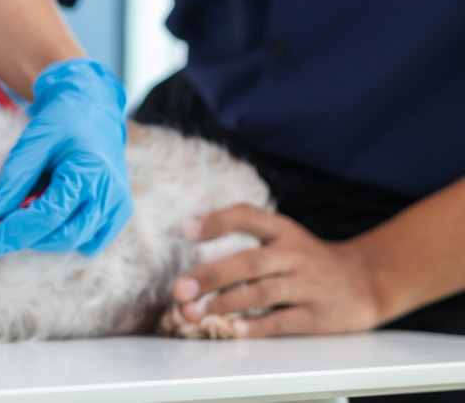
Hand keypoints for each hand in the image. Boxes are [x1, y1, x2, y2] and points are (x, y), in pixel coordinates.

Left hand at [0, 59, 132, 255]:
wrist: (94, 108)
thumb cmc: (64, 120)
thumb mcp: (34, 140)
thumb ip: (15, 178)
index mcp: (92, 172)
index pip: (48, 216)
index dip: (14, 231)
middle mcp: (111, 195)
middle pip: (63, 236)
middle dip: (27, 237)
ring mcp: (119, 206)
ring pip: (75, 242)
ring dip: (45, 235)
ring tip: (31, 204)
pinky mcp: (119, 213)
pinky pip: (89, 241)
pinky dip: (66, 234)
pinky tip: (54, 211)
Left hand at [173, 204, 382, 336]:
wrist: (366, 282)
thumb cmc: (308, 259)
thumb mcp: (284, 236)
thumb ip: (246, 234)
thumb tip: (189, 235)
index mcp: (283, 230)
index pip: (248, 216)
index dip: (217, 220)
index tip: (185, 229)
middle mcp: (295, 254)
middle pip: (249, 261)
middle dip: (211, 276)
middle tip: (179, 289)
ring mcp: (308, 285)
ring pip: (263, 292)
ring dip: (225, 303)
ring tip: (195, 313)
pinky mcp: (318, 315)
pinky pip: (283, 321)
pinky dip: (257, 326)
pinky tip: (233, 329)